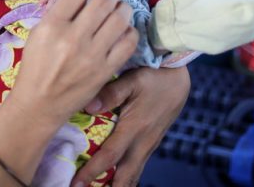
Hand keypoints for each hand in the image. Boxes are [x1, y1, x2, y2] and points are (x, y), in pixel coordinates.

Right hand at [12, 0, 138, 126]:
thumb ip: (58, 12)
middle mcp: (73, 38)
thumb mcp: (38, 33)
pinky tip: (125, 27)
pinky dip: (130, 30)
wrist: (39, 104)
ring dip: (124, 5)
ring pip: (119, 19)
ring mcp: (92, 55)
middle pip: (102, 0)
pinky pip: (127, 43)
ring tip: (121, 4)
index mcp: (52, 26)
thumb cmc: (35, 66)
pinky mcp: (105, 71)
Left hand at [72, 67, 190, 186]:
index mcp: (135, 128)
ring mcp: (148, 145)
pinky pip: (137, 166)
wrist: (177, 78)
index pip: (110, 156)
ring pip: (133, 174)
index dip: (92, 171)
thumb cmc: (152, 76)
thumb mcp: (132, 79)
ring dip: (117, 185)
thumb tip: (88, 107)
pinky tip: (114, 180)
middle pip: (124, 175)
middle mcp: (143, 142)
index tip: (76, 182)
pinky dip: (126, 177)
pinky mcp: (151, 143)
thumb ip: (111, 93)